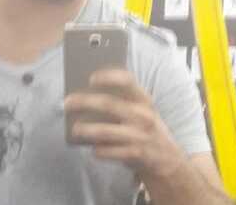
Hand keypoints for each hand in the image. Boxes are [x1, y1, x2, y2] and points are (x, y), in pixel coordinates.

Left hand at [63, 69, 184, 180]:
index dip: (109, 77)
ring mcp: (140, 136)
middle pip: (109, 105)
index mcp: (144, 100)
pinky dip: (99, 150)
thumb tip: (85, 95)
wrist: (168, 159)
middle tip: (67, 102)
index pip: (127, 81)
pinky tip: (92, 148)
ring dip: (86, 129)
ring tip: (74, 129)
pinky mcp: (136, 154)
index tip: (90, 78)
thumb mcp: (140, 111)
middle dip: (85, 102)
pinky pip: (110, 152)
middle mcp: (143, 115)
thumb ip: (119, 101)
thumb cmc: (144, 128)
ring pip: (106, 131)